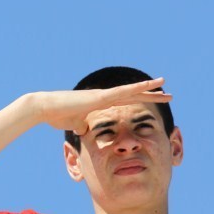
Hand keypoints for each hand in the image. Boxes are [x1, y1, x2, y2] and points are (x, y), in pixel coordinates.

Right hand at [37, 78, 171, 134]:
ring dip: (148, 88)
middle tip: (168, 95)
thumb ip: (82, 125)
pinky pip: (122, 92)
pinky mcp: (99, 97)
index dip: (140, 102)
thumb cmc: (57, 115)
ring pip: (131, 91)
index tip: (154, 102)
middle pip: (133, 95)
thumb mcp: (74, 124)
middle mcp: (104, 97)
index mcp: (100, 103)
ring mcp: (103, 95)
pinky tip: (148, 85)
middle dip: (151, 95)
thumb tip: (85, 129)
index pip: (126, 102)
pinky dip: (136, 88)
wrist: (45, 108)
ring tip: (164, 84)